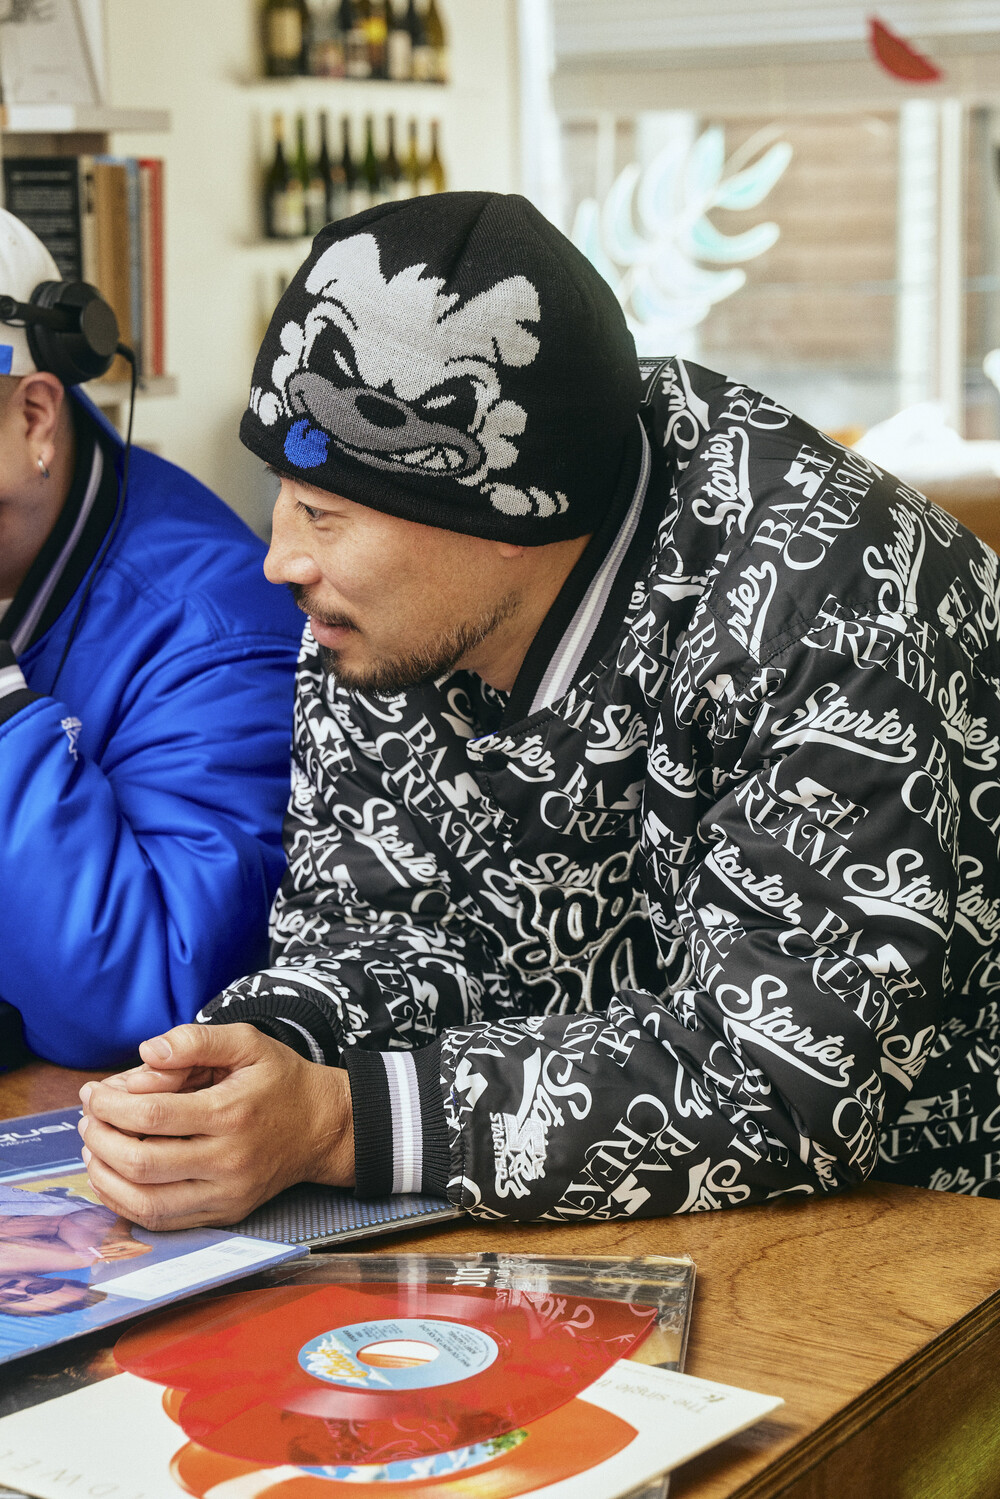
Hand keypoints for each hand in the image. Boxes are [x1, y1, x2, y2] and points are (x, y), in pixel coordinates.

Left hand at [78, 1023, 354, 1231]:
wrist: (324, 1127)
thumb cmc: (281, 1080)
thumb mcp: (248, 1042)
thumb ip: (196, 1040)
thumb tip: (148, 1051)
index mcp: (230, 1112)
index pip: (151, 1117)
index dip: (110, 1106)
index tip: (94, 1092)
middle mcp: (228, 1160)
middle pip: (141, 1162)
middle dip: (99, 1139)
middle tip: (88, 1119)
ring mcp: (226, 1193)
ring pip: (146, 1202)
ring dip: (105, 1177)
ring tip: (93, 1148)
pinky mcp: (225, 1213)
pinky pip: (163, 1220)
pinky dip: (127, 1203)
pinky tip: (114, 1177)